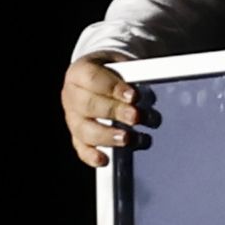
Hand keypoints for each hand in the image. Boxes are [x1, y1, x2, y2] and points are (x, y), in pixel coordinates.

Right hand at [62, 53, 151, 169]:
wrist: (98, 79)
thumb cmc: (112, 73)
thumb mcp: (120, 65)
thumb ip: (131, 74)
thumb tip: (152, 87)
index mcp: (79, 72)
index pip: (92, 79)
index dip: (113, 88)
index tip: (133, 95)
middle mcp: (72, 95)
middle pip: (88, 105)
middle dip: (114, 111)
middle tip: (136, 116)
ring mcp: (73, 118)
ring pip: (84, 129)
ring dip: (106, 135)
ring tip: (127, 138)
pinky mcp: (77, 136)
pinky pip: (81, 148)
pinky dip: (91, 156)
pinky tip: (104, 160)